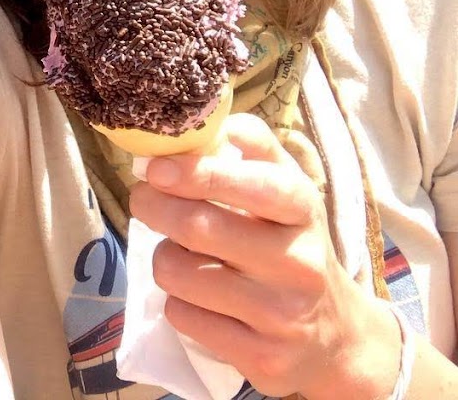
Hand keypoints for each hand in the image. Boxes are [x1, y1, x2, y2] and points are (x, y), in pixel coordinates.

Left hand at [128, 114, 400, 399]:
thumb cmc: (291, 245)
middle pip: (199, 226)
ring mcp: (280, 314)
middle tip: (144, 200)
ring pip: (178, 272)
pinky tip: (199, 298)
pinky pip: (182, 316)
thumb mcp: (287, 191)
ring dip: (164, 258)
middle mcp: (298, 262)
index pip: (258, 183)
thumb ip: (252, 148)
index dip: (200, 172)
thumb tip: (213, 121)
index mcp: (303, 211)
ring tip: (182, 255)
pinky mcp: (260, 357)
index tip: (156, 167)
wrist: (335, 337)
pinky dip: (176, 302)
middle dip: (153, 207)